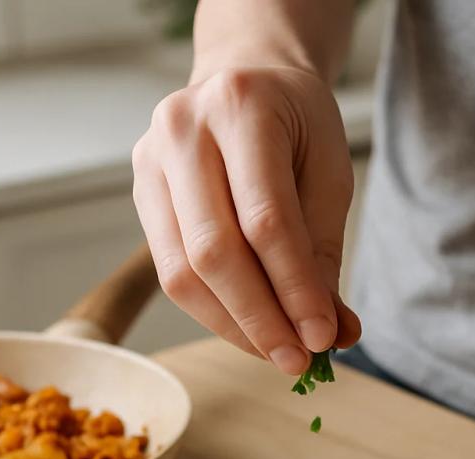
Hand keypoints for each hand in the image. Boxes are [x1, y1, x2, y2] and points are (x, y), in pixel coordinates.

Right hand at [132, 66, 360, 374]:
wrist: (245, 82)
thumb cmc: (296, 127)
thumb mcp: (328, 174)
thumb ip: (324, 252)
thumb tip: (333, 334)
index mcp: (242, 107)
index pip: (266, 220)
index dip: (295, 289)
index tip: (322, 338)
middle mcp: (182, 130)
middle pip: (214, 252)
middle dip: (260, 319)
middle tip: (297, 360)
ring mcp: (151, 162)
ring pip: (183, 271)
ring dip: (233, 326)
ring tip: (276, 353)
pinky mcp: (141, 193)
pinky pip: (171, 272)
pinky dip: (213, 312)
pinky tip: (248, 329)